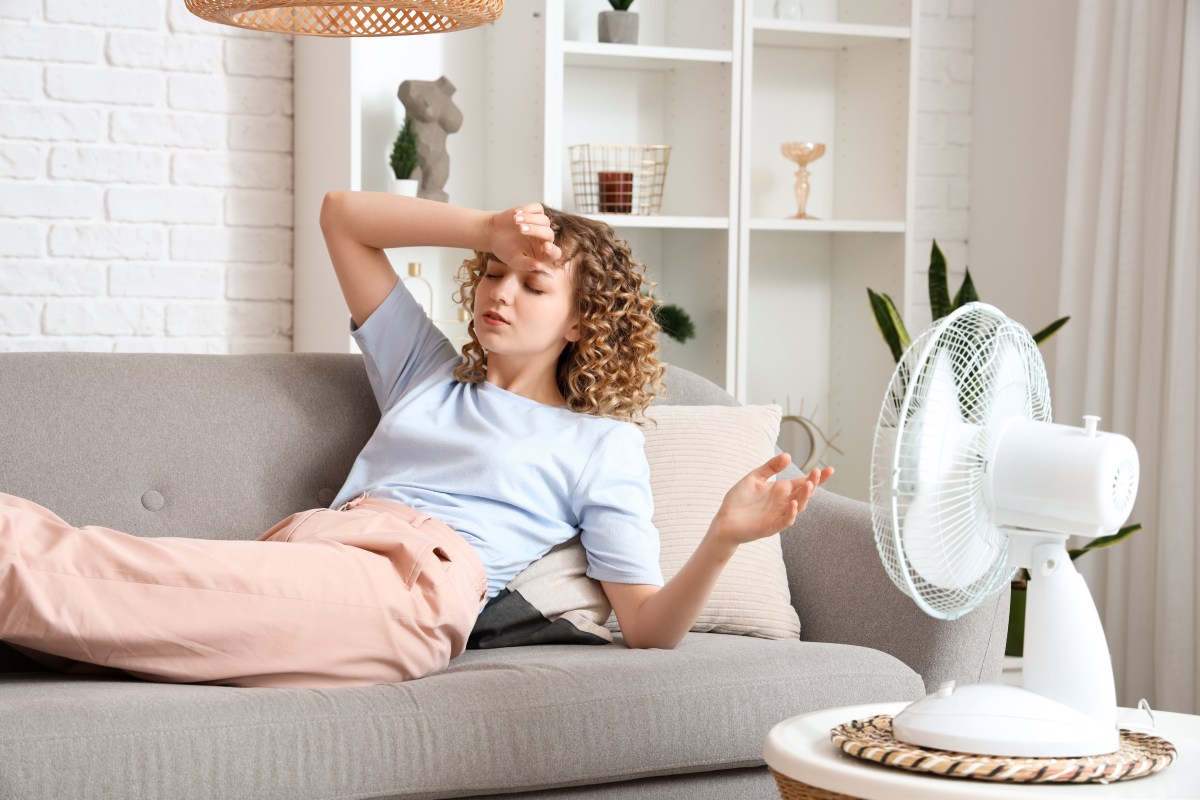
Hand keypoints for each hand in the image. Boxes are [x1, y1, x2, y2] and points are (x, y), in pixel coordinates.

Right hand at [486, 203, 561, 270]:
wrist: (494, 233)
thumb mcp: (514, 260)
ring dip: (529, 219)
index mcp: (542, 254)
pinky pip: (537, 208)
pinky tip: (516, 213)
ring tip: (515, 220)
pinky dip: (528, 209)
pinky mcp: (535, 212)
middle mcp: (545, 239)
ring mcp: (541, 225)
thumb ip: (526, 265)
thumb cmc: (505, 250)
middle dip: (535, 230)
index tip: (546, 246)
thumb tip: (539, 267)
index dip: (553, 251)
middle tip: (520, 229)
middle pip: (548, 234)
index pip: (555, 254)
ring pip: (544, 220)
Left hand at [712, 454, 833, 546]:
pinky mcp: (771, 527)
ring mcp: (779, 515)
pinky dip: (791, 513)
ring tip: (808, 484)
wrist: (724, 521)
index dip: (817, 477)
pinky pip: (786, 521)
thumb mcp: (754, 478)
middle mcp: (783, 503)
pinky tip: (792, 503)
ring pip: (798, 507)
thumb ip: (770, 467)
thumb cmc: (739, 500)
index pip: (803, 482)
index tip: (830, 469)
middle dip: (813, 483)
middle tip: (819, 473)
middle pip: (804, 493)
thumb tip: (788, 456)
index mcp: (781, 491)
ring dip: (804, 497)